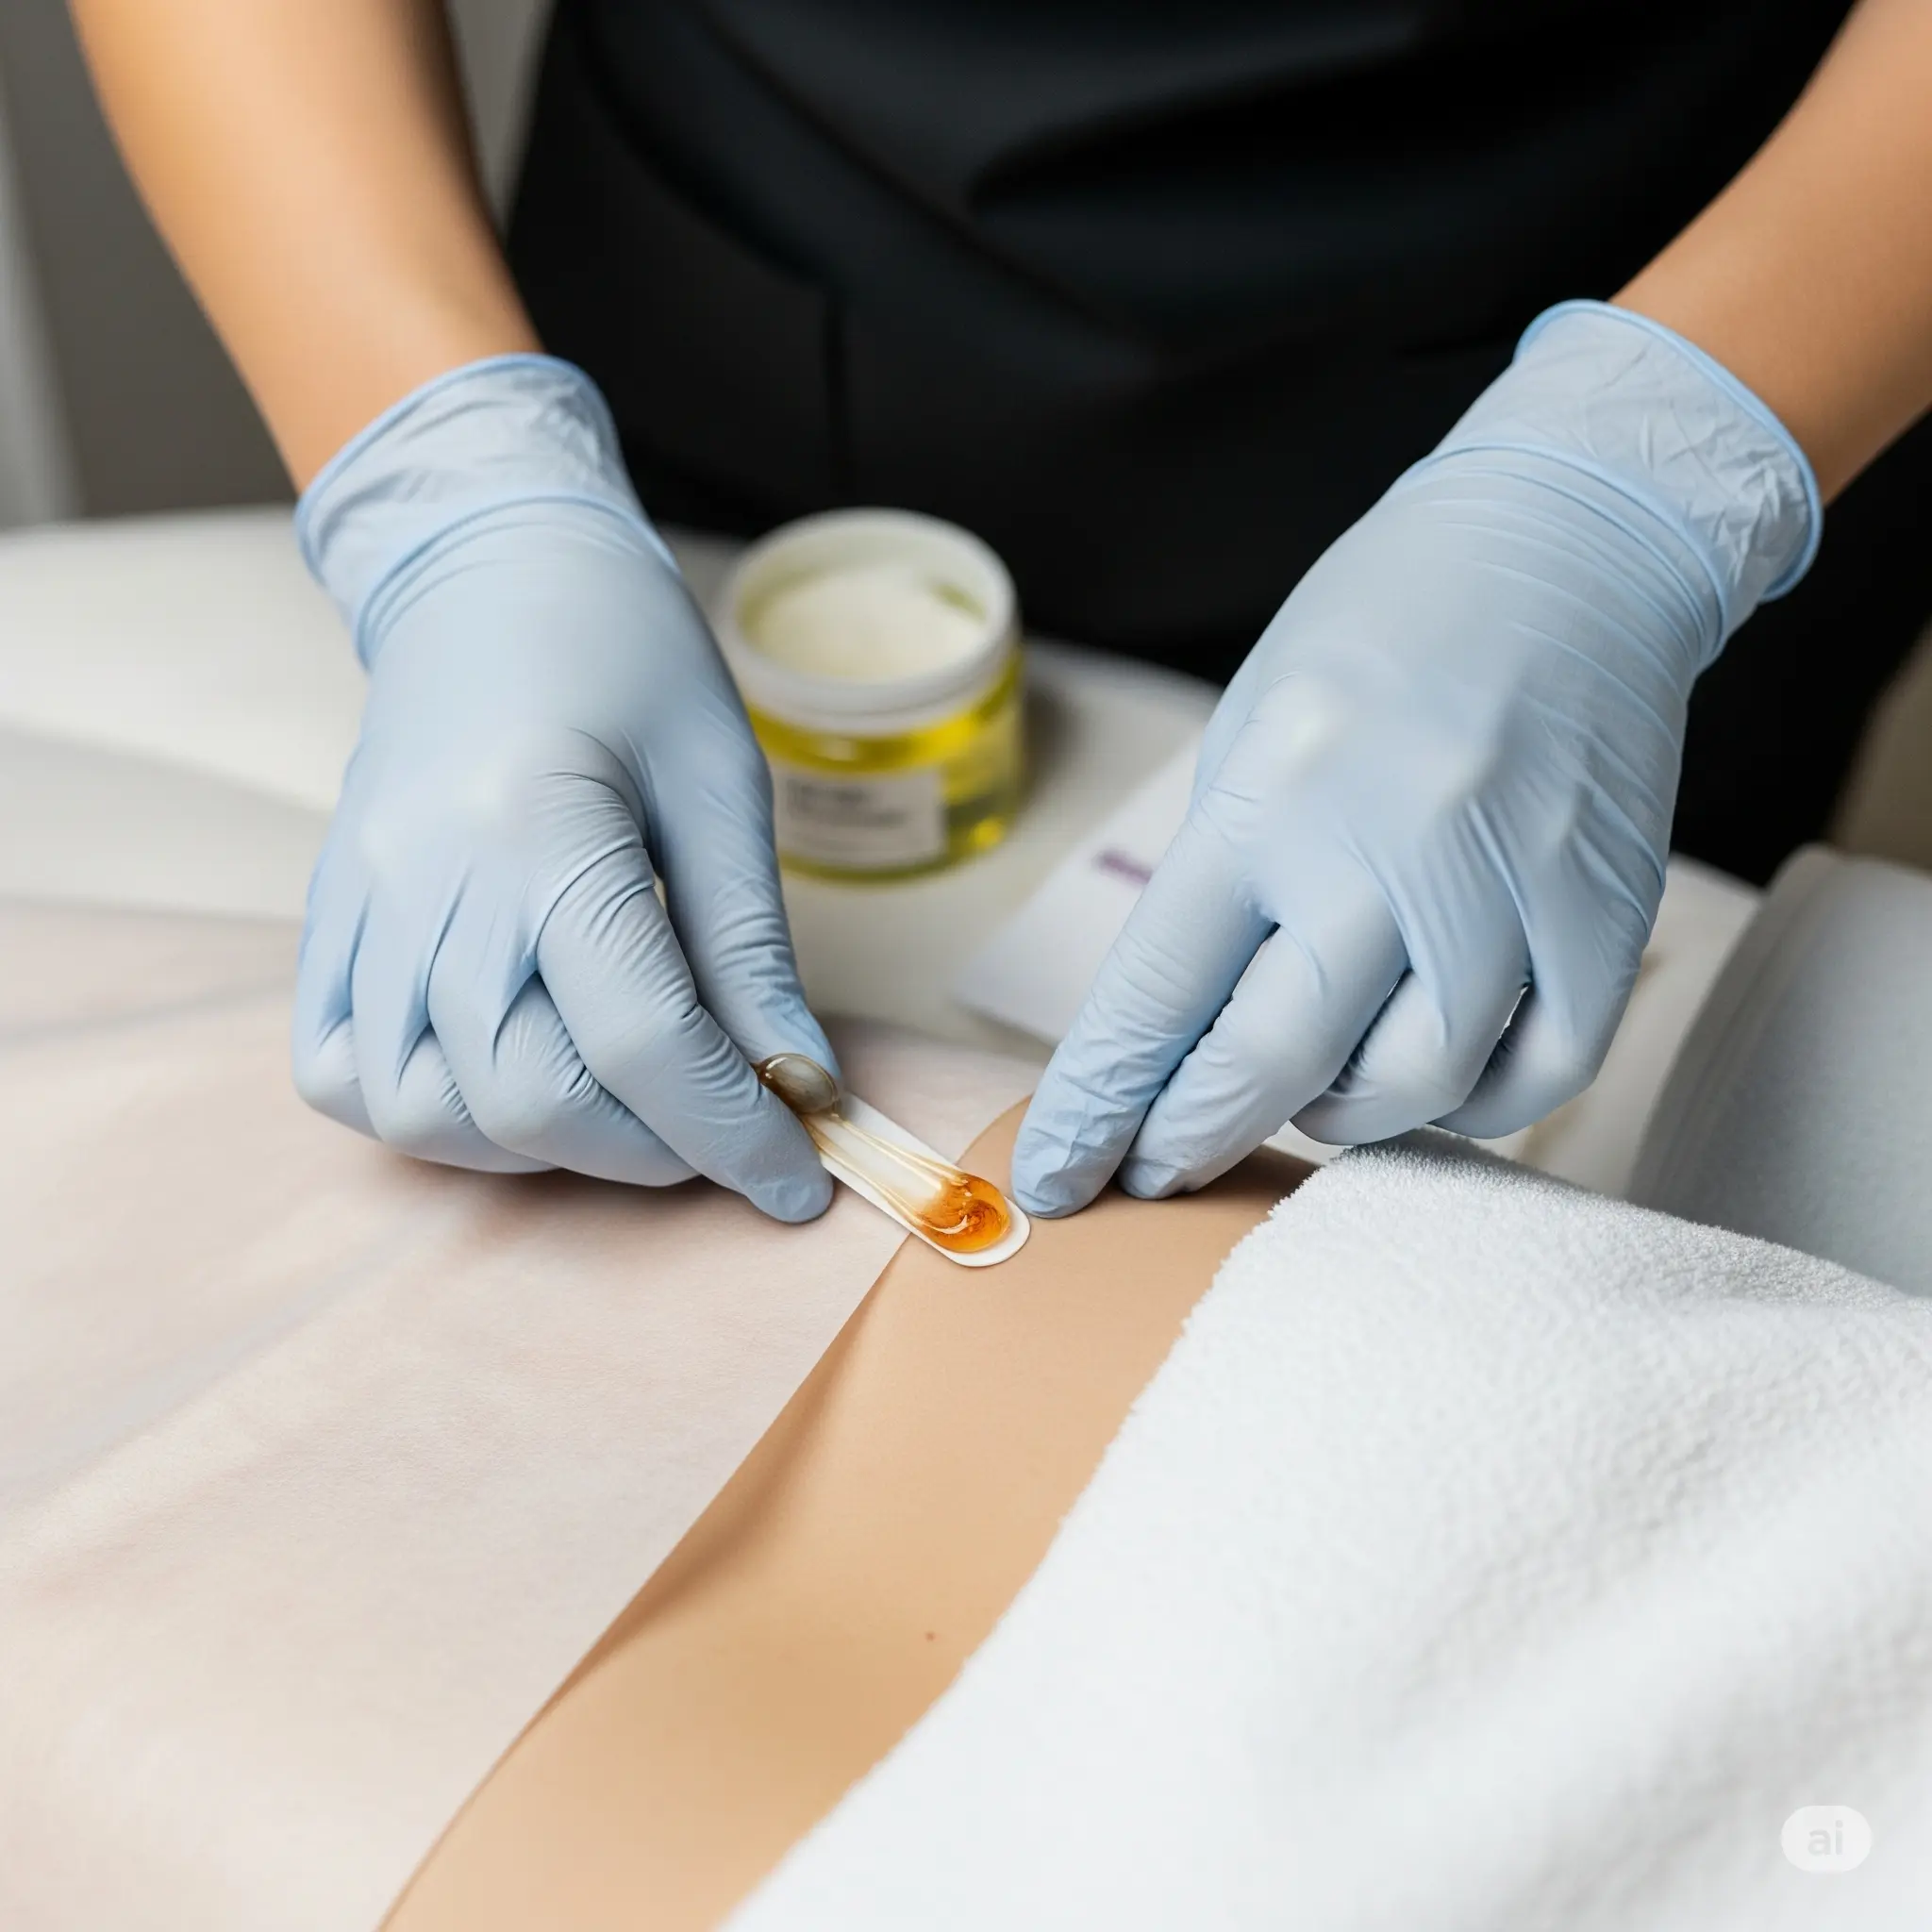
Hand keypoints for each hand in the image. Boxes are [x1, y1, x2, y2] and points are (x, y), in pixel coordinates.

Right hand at [292, 357, 833, 1220]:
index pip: (640, 1039)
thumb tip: (801, 1089)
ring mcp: (359, 905)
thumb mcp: (721, 787)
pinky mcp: (326, 919)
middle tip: (724, 1124)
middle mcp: (429, 880)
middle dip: (651, 1150)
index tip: (799, 1182)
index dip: (732, 1132)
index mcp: (543, 827)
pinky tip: (515, 1075)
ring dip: (545, 1146)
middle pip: (527, 1098)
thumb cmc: (627, 657)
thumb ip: (750, 951)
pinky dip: (436, 1115)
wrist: (491, 570)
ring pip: (426, 1113)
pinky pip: (343, 1073)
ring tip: (627, 1098)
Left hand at [1013, 303, 1818, 1213]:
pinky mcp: (1610, 904)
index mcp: (1270, 787)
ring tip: (1306, 1098)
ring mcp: (1508, 877)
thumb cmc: (1384, 630)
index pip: (1157, 993)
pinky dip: (1469, 1108)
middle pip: (1273, 1061)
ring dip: (1338, 1121)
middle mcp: (1386, 838)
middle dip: (1194, 1139)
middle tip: (1160, 1169)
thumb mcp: (1253, 730)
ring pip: (1412, 1087)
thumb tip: (1181, 1041)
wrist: (1573, 540)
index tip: (1059, 1178)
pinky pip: (1537, 1072)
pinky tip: (1426, 1083)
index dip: (1098, 1107)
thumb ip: (1224, 884)